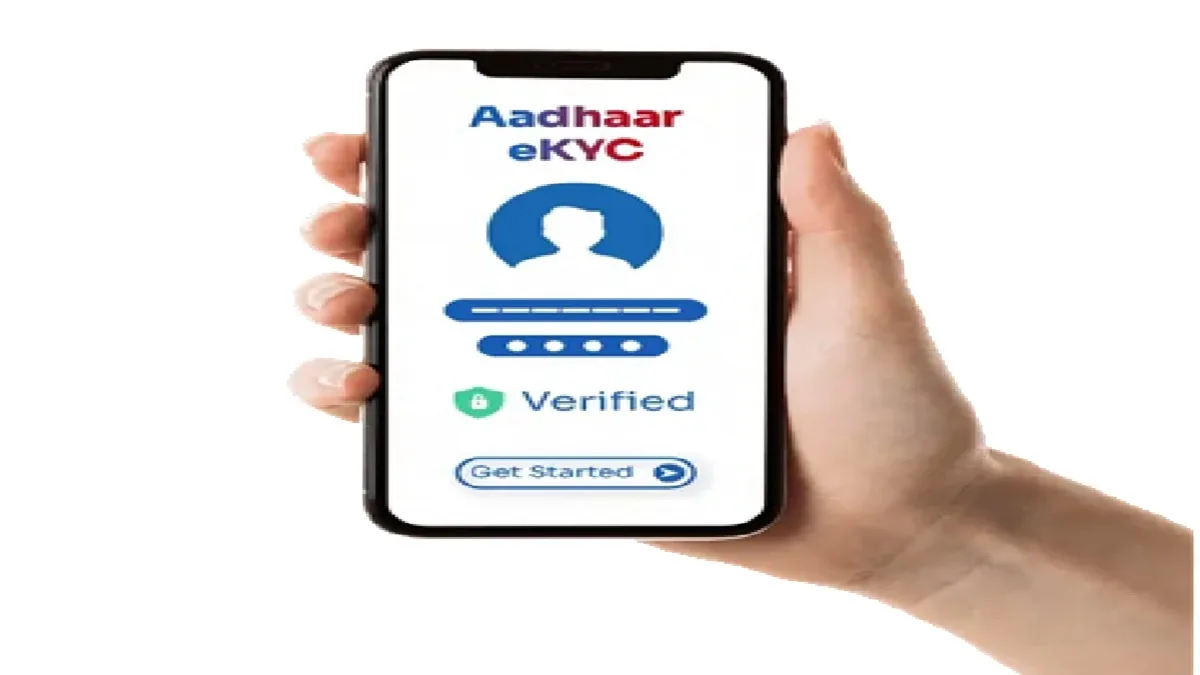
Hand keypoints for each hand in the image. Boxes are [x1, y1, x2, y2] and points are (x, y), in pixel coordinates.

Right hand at [289, 125, 988, 590]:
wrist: (892, 529)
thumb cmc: (892, 410)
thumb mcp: (870, 304)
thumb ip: (839, 224)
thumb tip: (810, 131)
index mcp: (661, 243)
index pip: (538, 180)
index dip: (441, 154)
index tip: (374, 137)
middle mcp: (606, 300)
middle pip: (461, 252)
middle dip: (372, 227)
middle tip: (339, 231)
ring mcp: (582, 375)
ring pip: (442, 338)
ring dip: (359, 316)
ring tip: (342, 315)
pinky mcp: (575, 451)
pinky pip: (469, 429)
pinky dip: (396, 416)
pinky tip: (365, 401)